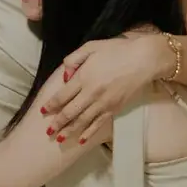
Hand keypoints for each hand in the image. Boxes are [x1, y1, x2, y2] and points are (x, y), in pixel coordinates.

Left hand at [37, 32, 171, 143]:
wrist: (143, 59)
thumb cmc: (117, 50)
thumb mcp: (91, 47)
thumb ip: (74, 59)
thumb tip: (65, 76)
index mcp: (83, 77)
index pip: (62, 96)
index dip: (51, 105)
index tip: (43, 111)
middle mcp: (91, 93)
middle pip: (70, 112)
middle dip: (57, 123)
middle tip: (47, 131)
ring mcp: (104, 103)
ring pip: (82, 121)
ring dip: (69, 131)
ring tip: (59, 138)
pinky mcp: (114, 108)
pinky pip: (98, 124)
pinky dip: (89, 133)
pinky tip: (81, 139)